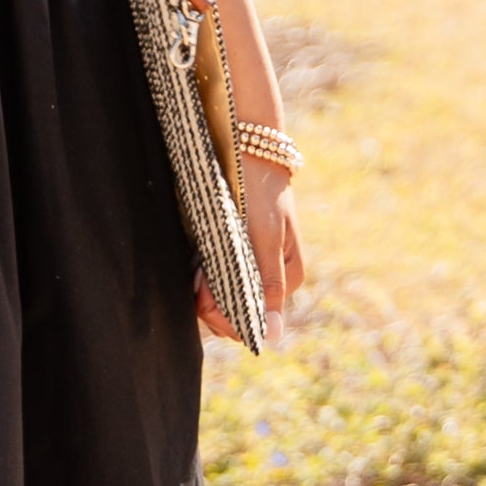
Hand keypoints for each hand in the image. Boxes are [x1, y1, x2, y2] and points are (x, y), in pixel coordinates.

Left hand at [199, 158, 302, 345]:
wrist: (246, 148)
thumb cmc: (259, 191)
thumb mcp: (263, 238)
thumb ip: (267, 285)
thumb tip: (272, 337)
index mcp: (287, 279)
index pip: (250, 321)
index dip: (222, 312)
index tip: (203, 286)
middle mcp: (273, 279)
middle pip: (236, 312)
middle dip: (211, 297)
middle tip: (198, 268)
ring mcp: (254, 268)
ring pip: (222, 297)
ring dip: (204, 284)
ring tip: (199, 257)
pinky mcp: (237, 255)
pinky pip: (216, 278)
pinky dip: (202, 271)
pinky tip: (198, 255)